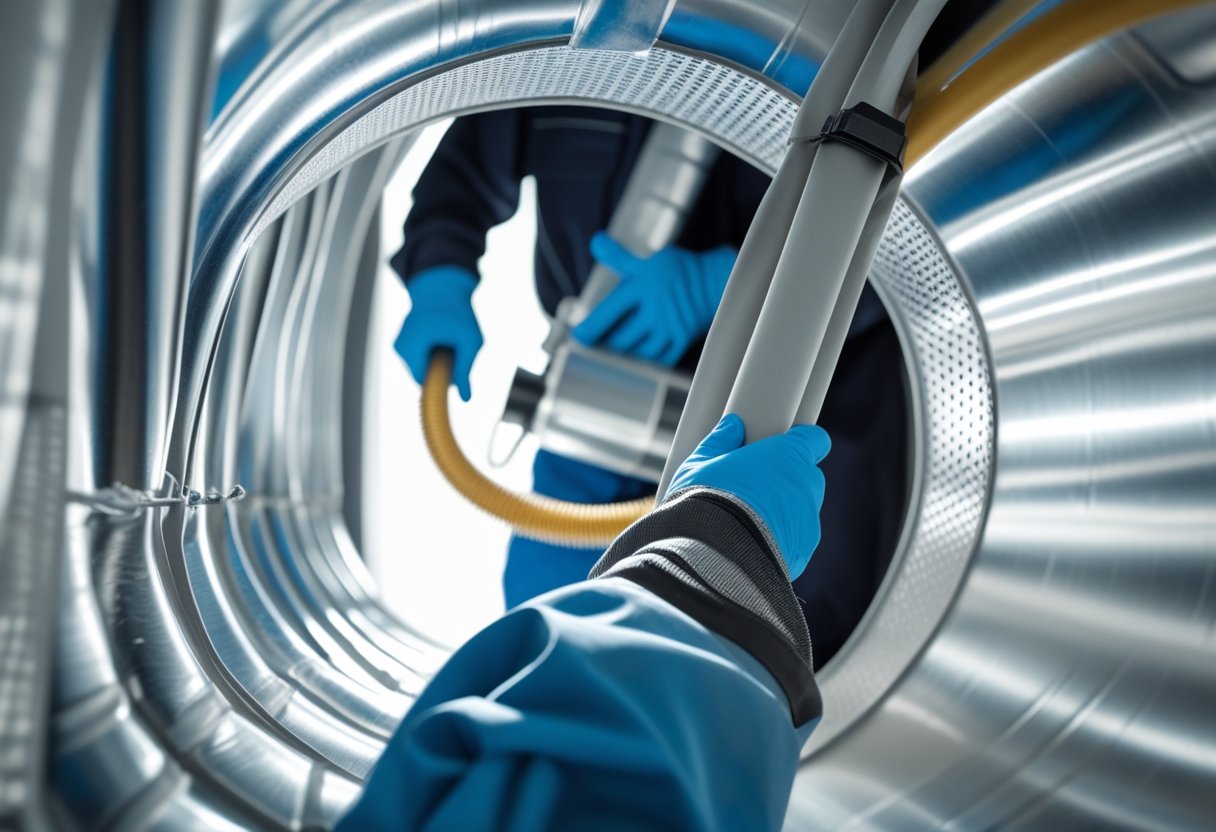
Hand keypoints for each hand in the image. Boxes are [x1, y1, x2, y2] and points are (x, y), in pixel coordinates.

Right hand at [394, 266, 482, 400]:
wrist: (440, 289)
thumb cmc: (459, 314)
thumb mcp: (471, 340)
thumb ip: (466, 369)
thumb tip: (465, 399)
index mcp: (415, 341)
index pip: (423, 380)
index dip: (440, 381)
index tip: (454, 372)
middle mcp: (401, 344)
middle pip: (421, 378)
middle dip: (439, 371)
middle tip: (454, 352)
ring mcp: (397, 345)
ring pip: (418, 372)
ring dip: (434, 365)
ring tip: (444, 344)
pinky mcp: (398, 346)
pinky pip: (416, 364)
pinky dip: (428, 359)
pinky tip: (436, 343)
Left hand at [572, 233, 735, 365]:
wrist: (716, 281)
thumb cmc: (679, 270)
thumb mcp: (647, 262)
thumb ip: (619, 257)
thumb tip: (596, 242)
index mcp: (641, 286)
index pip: (609, 311)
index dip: (591, 328)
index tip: (578, 337)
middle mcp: (654, 309)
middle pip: (621, 338)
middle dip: (606, 344)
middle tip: (597, 345)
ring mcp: (669, 327)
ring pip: (637, 352)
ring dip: (624, 354)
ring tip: (616, 352)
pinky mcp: (682, 340)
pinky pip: (658, 360)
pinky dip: (646, 361)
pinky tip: (639, 358)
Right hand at [666, 414, 830, 578]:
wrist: (711, 555)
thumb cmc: (704, 501)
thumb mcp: (699, 465)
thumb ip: (719, 442)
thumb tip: (732, 426)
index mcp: (787, 455)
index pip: (815, 440)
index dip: (800, 442)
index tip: (782, 448)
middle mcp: (806, 485)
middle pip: (807, 476)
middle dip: (787, 479)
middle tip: (755, 487)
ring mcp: (808, 520)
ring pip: (802, 509)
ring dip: (784, 510)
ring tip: (749, 521)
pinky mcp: (804, 551)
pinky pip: (796, 539)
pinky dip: (781, 538)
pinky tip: (753, 543)